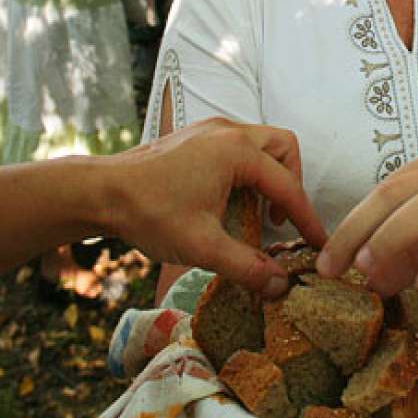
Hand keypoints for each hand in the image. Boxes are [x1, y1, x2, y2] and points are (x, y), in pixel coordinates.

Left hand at [100, 118, 326, 296]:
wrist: (99, 192)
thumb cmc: (148, 212)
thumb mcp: (202, 246)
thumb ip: (247, 266)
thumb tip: (280, 286)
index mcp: (237, 151)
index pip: (288, 186)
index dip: (307, 218)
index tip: (318, 243)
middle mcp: (228, 131)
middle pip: (283, 148)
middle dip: (291, 183)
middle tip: (280, 221)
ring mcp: (209, 130)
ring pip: (261, 143)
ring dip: (268, 176)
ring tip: (257, 213)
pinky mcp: (194, 137)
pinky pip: (237, 146)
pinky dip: (246, 171)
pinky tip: (230, 202)